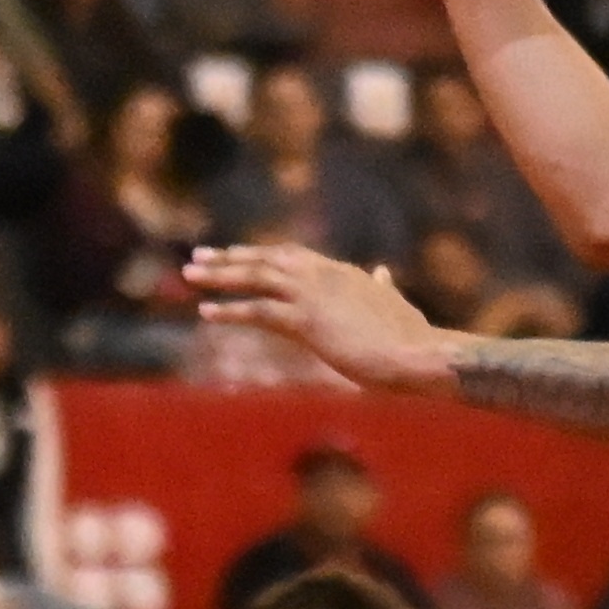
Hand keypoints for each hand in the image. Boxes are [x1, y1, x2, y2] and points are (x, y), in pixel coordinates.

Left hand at [190, 242, 454, 393]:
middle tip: (200, 256)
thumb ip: (383, 287)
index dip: (263, 255)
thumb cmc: (412, 338)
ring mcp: (314, 295)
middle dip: (231, 257)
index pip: (293, 257)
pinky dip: (230, 310)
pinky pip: (259, 311)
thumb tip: (382, 272)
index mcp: (343, 272)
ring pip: (257, 277)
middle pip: (268, 259)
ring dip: (220, 275)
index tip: (237, 254)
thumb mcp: (395, 304)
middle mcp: (324, 275)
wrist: (418, 354)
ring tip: (190, 275)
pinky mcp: (307, 320)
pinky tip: (206, 312)